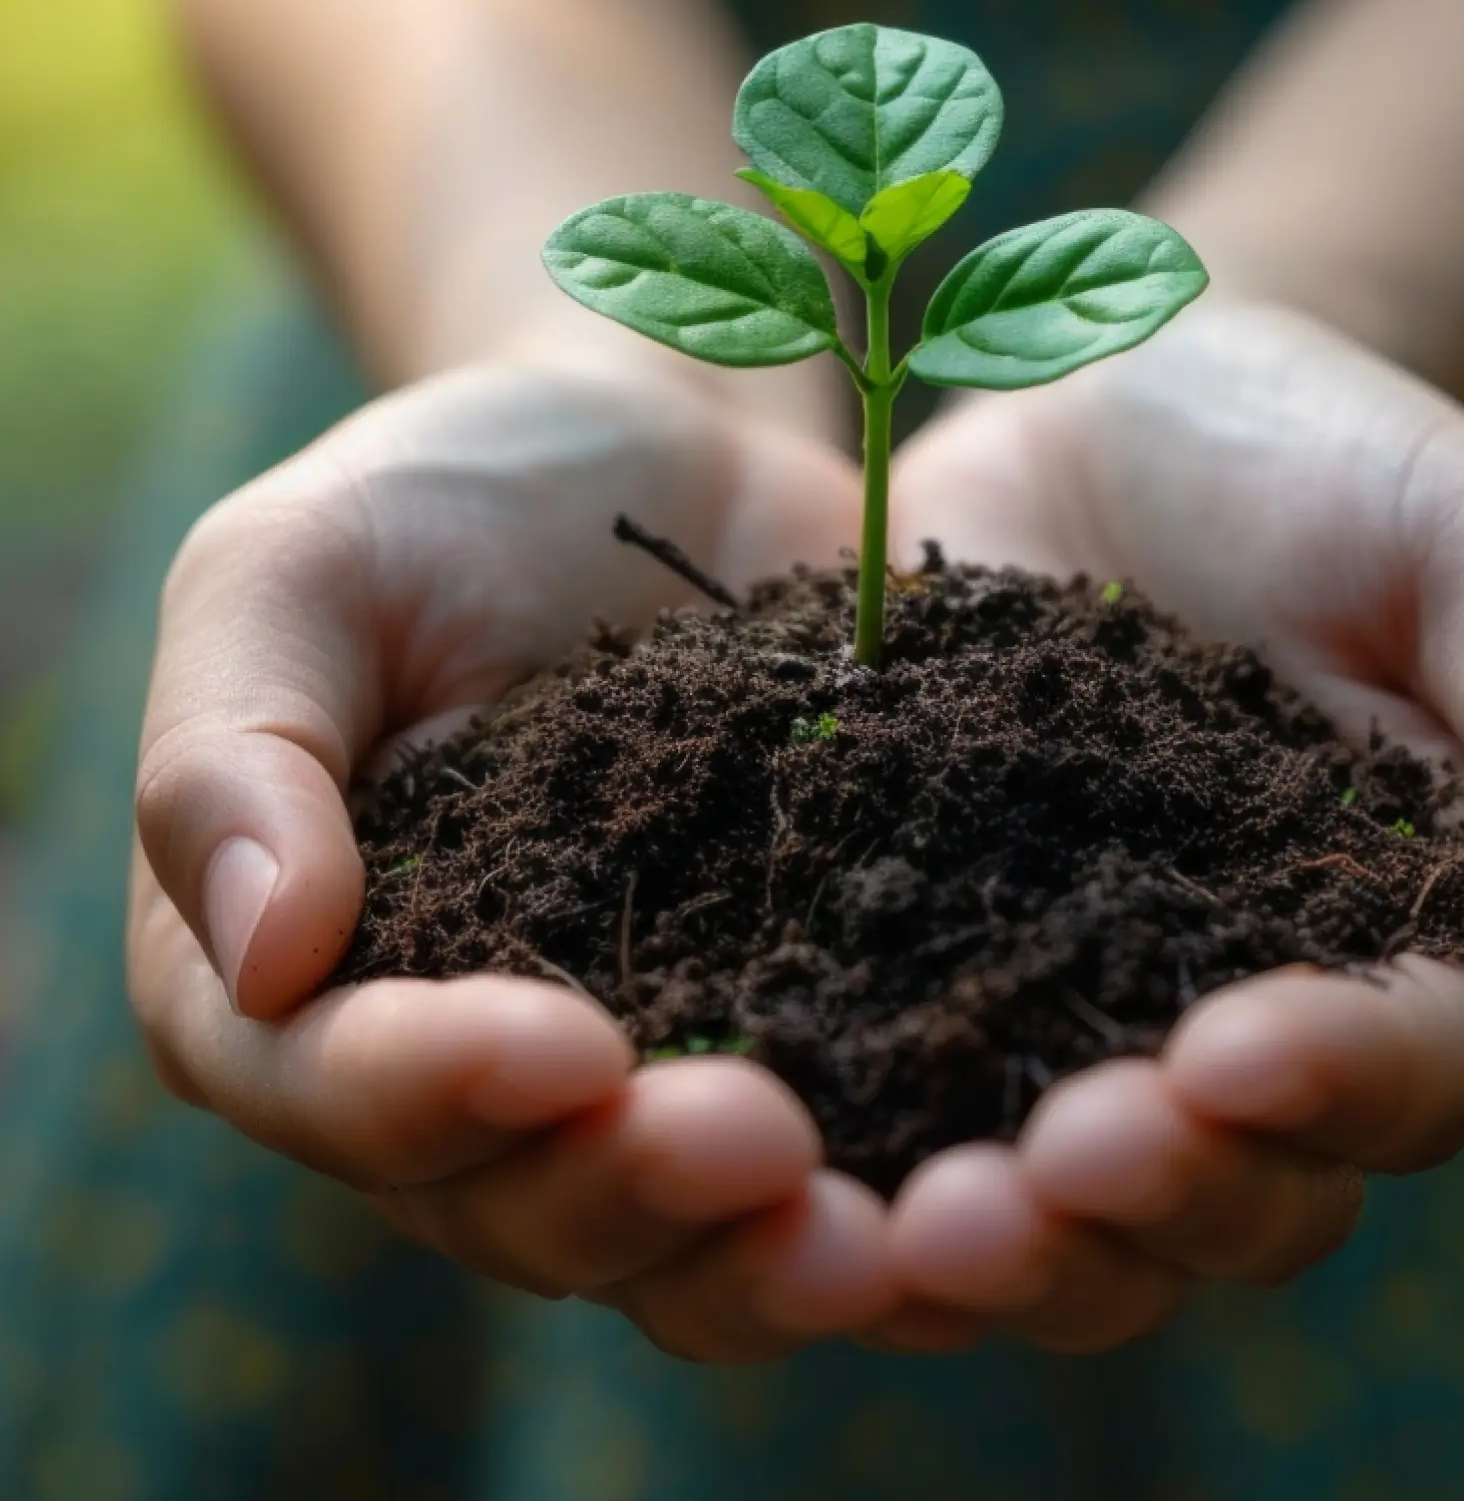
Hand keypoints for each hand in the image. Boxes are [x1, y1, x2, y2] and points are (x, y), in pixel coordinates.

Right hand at [129, 363, 907, 1359]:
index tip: (565, 1050)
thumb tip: (262, 957)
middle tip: (759, 1143)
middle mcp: (467, 1071)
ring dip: (763, 1258)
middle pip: (515, 1205)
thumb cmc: (449, 495)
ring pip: (676, 1237)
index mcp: (305, 979)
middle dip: (629, 1191)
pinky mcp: (799, 1029)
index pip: (322, 1087)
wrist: (667, 449)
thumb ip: (238, 750)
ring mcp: (648, 1064)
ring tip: (871, 1235)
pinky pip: (836, 1153)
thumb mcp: (300, 571)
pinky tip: (982, 1185)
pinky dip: (895, 1194)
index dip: (431, 1095)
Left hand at [876, 300, 1463, 1351]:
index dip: (1336, 1085)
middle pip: (1249, 1199)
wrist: (1114, 399)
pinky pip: (908, 1123)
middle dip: (1159, 1203)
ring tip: (915, 1229)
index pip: (1421, 1069)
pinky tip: (782, 1170)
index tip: (1230, 1056)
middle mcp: (1275, 1039)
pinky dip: (859, 1179)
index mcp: (1437, 958)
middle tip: (1048, 1172)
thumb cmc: (1337, 458)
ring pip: (1082, 1220)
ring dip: (1012, 1252)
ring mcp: (1096, 1031)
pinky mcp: (940, 992)